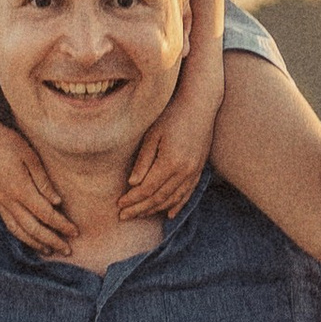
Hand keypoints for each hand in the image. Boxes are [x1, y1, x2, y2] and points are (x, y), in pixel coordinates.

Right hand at [0, 116, 73, 256]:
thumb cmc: (6, 141)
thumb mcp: (29, 155)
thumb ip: (43, 181)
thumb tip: (56, 202)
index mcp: (20, 189)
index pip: (46, 214)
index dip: (62, 225)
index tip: (75, 232)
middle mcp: (8, 200)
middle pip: (34, 228)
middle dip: (52, 241)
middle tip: (67, 250)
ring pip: (18, 231)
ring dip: (35, 243)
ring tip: (49, 251)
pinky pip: (8, 224)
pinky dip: (20, 235)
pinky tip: (29, 237)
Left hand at [122, 68, 222, 221]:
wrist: (201, 104)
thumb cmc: (172, 114)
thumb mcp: (152, 134)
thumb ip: (143, 160)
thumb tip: (133, 184)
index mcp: (170, 163)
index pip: (147, 189)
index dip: (132, 200)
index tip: (119, 205)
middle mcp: (184, 172)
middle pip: (159, 198)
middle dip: (140, 209)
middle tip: (124, 216)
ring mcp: (194, 172)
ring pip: (173, 199)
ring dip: (155, 209)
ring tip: (140, 214)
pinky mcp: (199, 169)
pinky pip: (188, 194)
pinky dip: (177, 205)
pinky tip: (169, 214)